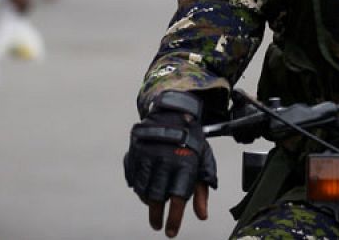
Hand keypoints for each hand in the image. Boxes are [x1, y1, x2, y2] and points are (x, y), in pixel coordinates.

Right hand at [125, 92, 216, 236]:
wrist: (173, 111)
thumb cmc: (192, 140)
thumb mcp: (204, 161)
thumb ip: (202, 188)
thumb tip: (202, 215)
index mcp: (184, 165)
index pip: (177, 199)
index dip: (173, 219)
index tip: (170, 232)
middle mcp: (164, 161)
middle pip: (156, 197)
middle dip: (156, 216)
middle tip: (157, 224)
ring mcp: (147, 157)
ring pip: (143, 189)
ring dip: (147, 201)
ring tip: (153, 205)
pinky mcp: (135, 153)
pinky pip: (134, 178)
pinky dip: (139, 187)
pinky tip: (145, 189)